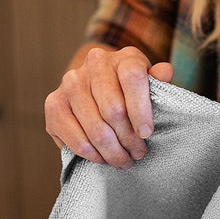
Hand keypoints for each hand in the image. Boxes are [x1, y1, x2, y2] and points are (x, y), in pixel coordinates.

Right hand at [45, 46, 173, 169]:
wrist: (99, 89)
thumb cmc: (133, 93)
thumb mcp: (151, 86)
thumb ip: (159, 81)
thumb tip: (165, 72)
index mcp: (125, 57)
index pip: (133, 78)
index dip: (141, 109)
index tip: (146, 134)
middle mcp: (95, 64)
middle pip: (113, 109)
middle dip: (128, 139)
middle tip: (138, 154)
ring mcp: (71, 82)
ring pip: (95, 127)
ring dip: (112, 151)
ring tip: (124, 161)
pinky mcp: (54, 103)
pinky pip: (74, 137)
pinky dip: (91, 153)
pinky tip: (102, 158)